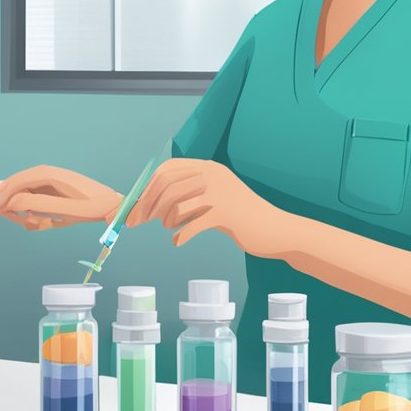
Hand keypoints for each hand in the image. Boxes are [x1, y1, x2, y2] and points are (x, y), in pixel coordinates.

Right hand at [0, 165, 123, 230]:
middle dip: (13, 204)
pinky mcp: (56, 189)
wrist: (114, 206)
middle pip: (18, 185)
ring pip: (26, 193)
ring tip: (36, 225)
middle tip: (17, 222)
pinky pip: (36, 198)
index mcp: (49, 174)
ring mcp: (52, 181)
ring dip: (25, 210)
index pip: (17, 181)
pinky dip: (34, 211)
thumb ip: (36, 204)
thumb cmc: (93, 207)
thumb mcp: (64, 209)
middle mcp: (48, 174)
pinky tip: (42, 223)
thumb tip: (12, 202)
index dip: (4, 195)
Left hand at [125, 158, 290, 257]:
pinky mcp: (226, 214)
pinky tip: (178, 242)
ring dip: (167, 220)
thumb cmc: (239, 216)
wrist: (274, 229)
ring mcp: (220, 193)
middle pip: (167, 186)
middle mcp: (213, 175)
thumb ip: (187, 196)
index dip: (148, 187)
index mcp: (208, 168)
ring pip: (177, 206)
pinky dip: (181, 236)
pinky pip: (192, 225)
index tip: (136, 206)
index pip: (167, 169)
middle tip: (137, 222)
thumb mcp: (213, 197)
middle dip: (147, 205)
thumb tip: (148, 206)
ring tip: (172, 229)